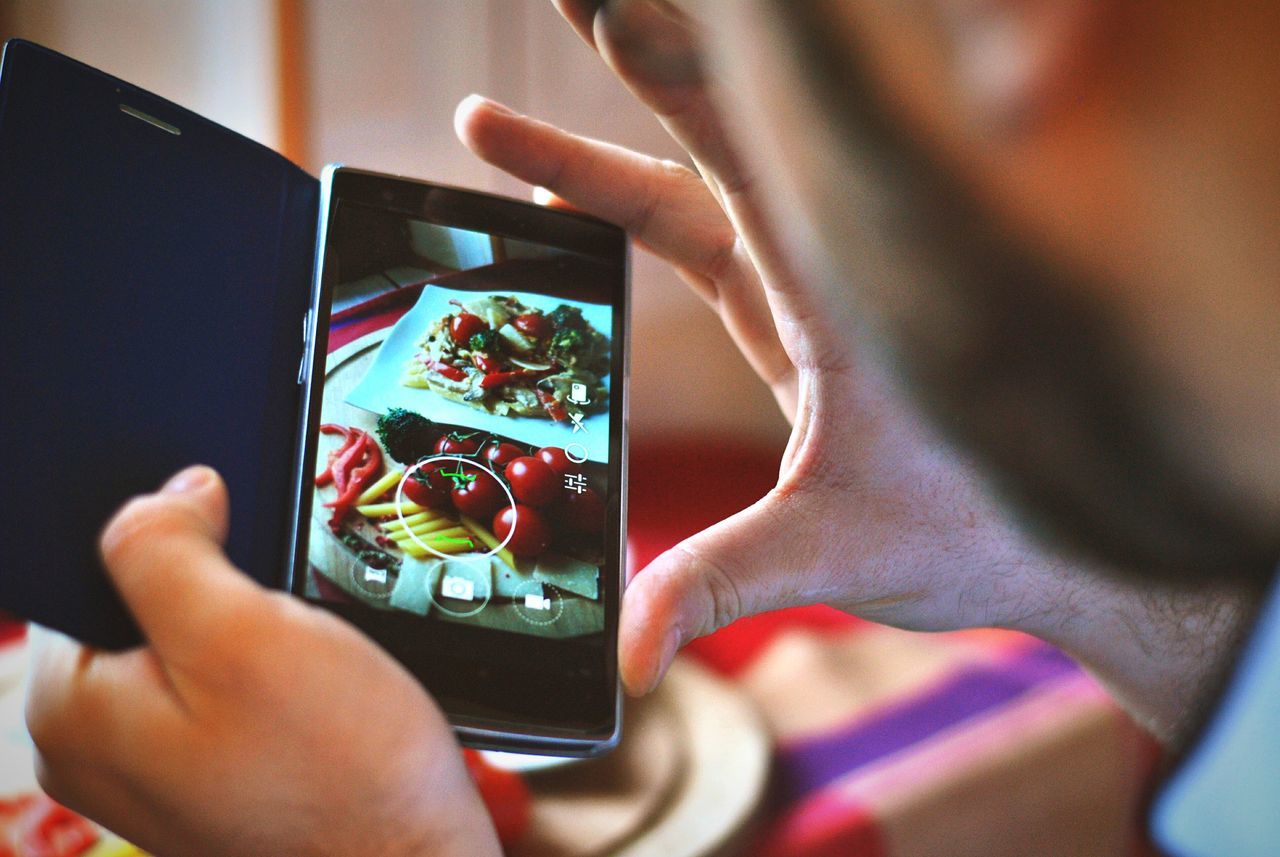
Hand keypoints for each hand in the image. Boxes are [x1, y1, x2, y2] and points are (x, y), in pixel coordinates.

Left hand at [25, 466, 500, 856]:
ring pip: (201, 648)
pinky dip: (277, 680)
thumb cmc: (337, 774)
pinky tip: (317, 703)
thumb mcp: (243, 632)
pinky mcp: (211, 782)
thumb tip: (167, 494)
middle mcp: (98, 748)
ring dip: (262, 637)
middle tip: (293, 631)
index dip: (181, 542)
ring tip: (313, 671)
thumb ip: (170, 547)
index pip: (100, 567)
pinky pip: (231, 694)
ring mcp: (156, 771)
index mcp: (76, 707)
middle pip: (153, 606)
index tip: (248, 569)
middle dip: (231, 595)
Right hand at [456, 0, 1057, 690]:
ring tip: (493, 133)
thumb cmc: (975, 530)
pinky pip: (695, 238)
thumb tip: (629, 654)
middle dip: (639, 58)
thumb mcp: (832, 551)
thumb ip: (718, 584)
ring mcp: (801, 288)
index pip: (748, 152)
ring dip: (594, 157)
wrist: (1050, 547)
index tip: (608, 7)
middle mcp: (825, 267)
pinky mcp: (786, 318)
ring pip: (689, 189)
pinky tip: (568, 205)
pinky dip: (626, 209)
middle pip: (715, 137)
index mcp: (845, 291)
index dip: (678, 72)